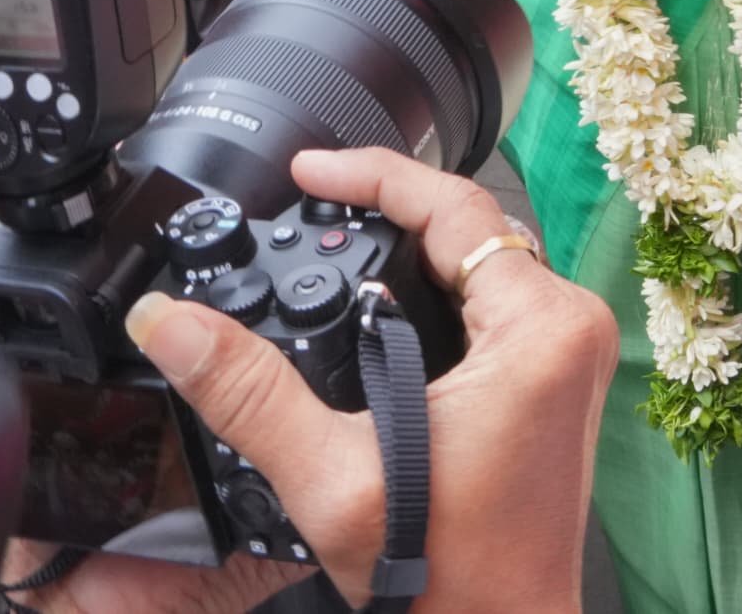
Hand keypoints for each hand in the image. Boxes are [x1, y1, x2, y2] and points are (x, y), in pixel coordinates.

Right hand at [123, 149, 609, 613]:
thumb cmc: (449, 576)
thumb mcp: (332, 480)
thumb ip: (248, 392)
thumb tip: (170, 321)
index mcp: (541, 331)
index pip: (454, 207)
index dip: (371, 175)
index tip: (308, 169)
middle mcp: (571, 330)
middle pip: (470, 228)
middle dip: (386, 206)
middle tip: (309, 199)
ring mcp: (569, 357)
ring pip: (482, 262)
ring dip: (410, 248)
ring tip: (334, 235)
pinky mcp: (555, 383)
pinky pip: (494, 303)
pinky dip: (435, 290)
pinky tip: (380, 299)